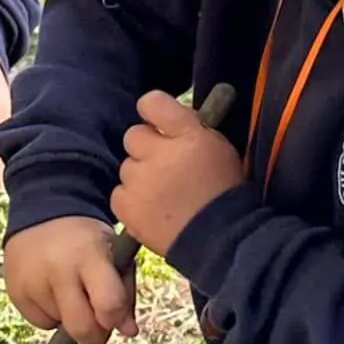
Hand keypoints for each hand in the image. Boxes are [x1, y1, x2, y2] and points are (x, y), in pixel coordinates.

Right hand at [4, 216, 136, 343]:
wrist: (42, 210)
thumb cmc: (87, 239)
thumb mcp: (114, 254)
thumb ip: (125, 293)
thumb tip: (129, 332)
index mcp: (88, 255)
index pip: (108, 305)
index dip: (115, 318)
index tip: (113, 314)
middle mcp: (57, 269)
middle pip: (81, 328)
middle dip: (95, 334)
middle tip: (96, 319)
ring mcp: (32, 282)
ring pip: (61, 326)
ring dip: (70, 317)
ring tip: (69, 288)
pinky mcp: (15, 291)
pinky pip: (40, 323)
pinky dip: (50, 314)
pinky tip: (52, 290)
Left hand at [111, 91, 243, 256]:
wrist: (221, 240)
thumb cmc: (224, 193)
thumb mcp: (220, 148)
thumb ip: (193, 128)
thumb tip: (170, 115)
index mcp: (188, 135)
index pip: (153, 103)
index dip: (152, 111)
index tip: (157, 123)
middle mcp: (160, 154)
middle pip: (133, 135)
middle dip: (146, 148)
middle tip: (165, 167)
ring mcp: (140, 181)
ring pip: (126, 167)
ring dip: (140, 176)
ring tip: (163, 194)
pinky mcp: (127, 206)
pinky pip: (119, 193)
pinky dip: (132, 200)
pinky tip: (152, 210)